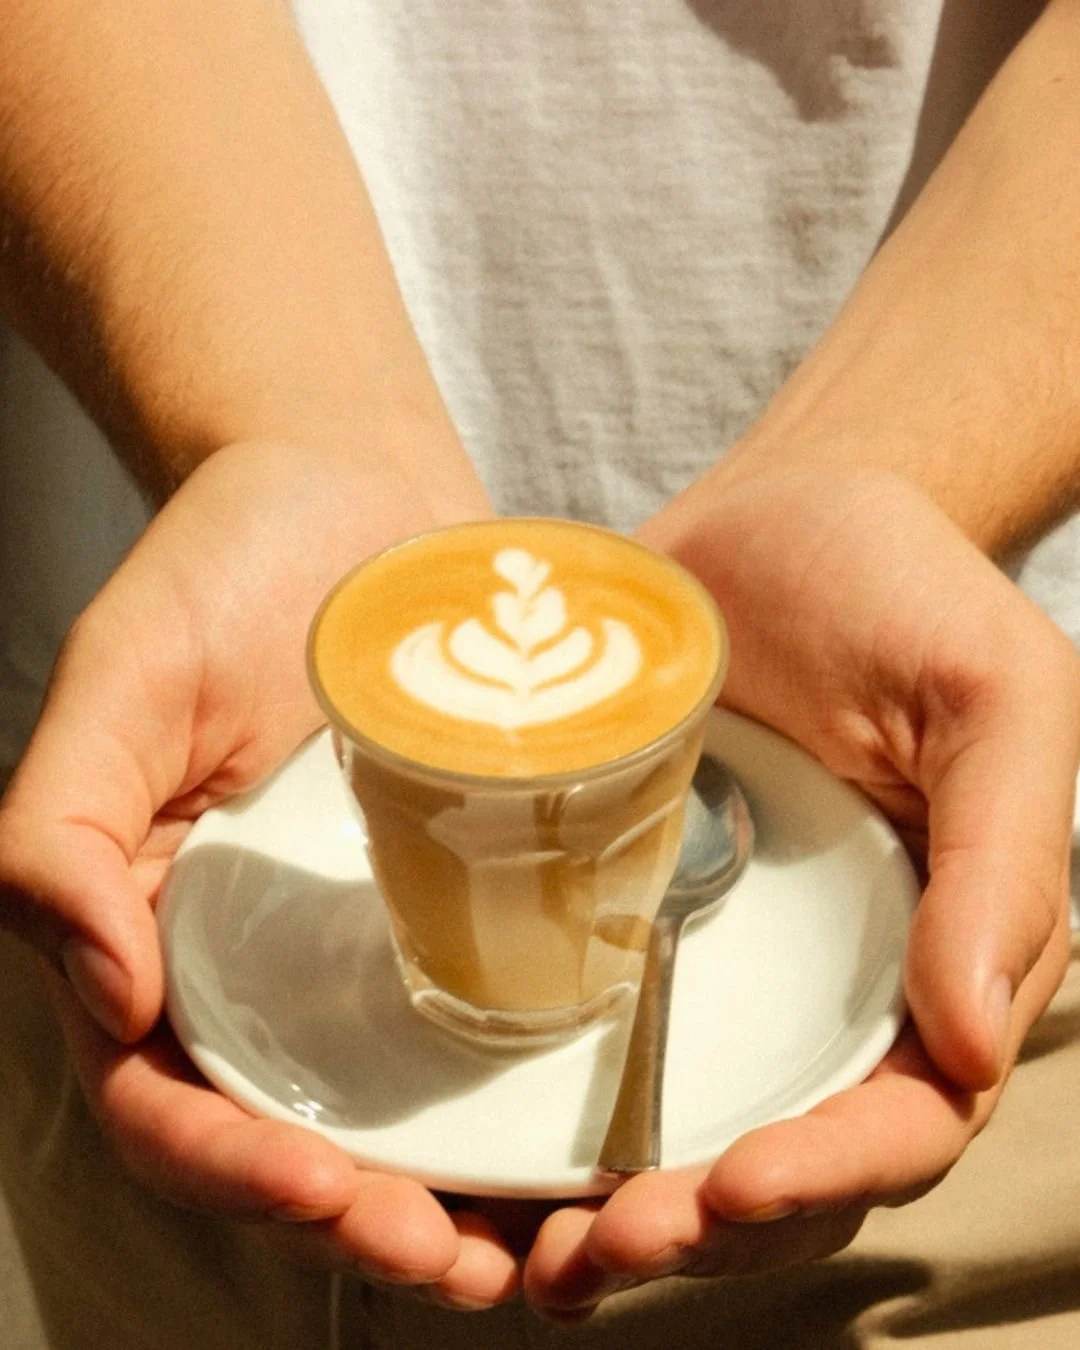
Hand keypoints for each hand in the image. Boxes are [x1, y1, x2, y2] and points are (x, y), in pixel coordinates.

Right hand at [0, 440, 517, 1309]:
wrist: (350, 487)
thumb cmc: (222, 566)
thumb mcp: (119, 676)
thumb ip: (61, 823)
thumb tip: (101, 984)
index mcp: (155, 927)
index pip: (166, 1097)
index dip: (230, 1168)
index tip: (328, 1195)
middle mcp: (257, 950)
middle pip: (287, 1129)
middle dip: (358, 1214)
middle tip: (459, 1255)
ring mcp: (360, 927)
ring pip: (392, 1099)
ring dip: (453, 1189)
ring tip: (538, 1240)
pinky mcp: (455, 885)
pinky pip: (481, 1005)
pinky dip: (522, 1088)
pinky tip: (589, 1127)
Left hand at [523, 466, 1079, 1318]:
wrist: (782, 509)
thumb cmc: (902, 586)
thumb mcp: (993, 695)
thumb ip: (1006, 859)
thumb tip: (972, 1041)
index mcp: (937, 953)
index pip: (905, 1113)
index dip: (830, 1173)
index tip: (733, 1191)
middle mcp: (829, 979)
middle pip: (778, 1154)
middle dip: (696, 1227)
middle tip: (596, 1250)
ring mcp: (723, 950)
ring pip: (678, 1120)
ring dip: (608, 1206)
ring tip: (526, 1251)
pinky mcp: (628, 904)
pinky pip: (591, 1022)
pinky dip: (544, 1107)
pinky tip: (475, 1150)